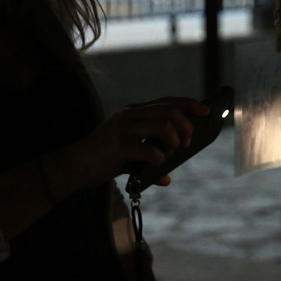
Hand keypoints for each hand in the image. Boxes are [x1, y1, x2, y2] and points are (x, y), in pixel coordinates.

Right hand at [68, 97, 209, 187]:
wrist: (75, 166)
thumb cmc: (103, 160)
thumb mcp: (129, 156)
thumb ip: (149, 161)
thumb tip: (167, 179)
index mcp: (133, 112)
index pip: (167, 101)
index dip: (188, 104)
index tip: (205, 111)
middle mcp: (130, 115)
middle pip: (169, 111)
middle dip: (185, 126)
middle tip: (186, 143)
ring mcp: (124, 129)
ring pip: (163, 125)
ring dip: (173, 141)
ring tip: (169, 153)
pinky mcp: (120, 145)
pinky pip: (150, 150)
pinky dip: (159, 158)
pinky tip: (155, 164)